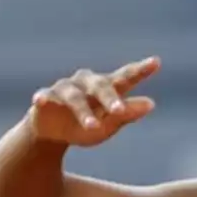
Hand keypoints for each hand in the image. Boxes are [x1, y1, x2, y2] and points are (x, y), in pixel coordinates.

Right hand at [28, 57, 160, 146]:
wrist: (55, 135)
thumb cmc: (88, 126)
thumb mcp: (110, 125)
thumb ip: (127, 114)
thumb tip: (151, 103)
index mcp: (107, 88)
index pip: (125, 77)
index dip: (140, 70)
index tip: (156, 62)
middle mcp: (87, 83)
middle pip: (101, 85)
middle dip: (110, 98)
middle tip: (119, 110)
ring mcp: (65, 88)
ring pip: (75, 97)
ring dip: (84, 112)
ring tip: (93, 127)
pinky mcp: (45, 97)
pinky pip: (46, 96)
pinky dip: (44, 98)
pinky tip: (41, 101)